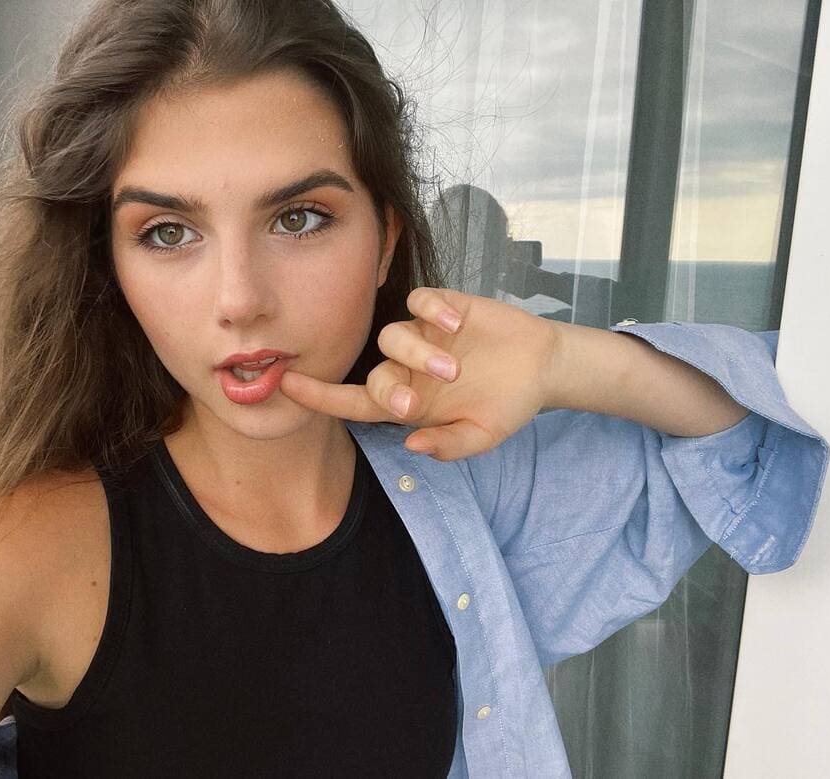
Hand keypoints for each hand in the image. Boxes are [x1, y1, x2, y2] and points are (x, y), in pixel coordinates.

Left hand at [278, 287, 559, 460]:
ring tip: (455, 366)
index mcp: (408, 403)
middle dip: (389, 389)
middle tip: (413, 403)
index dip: (320, 396)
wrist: (541, 364)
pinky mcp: (443, 306)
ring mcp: (422, 335)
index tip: (287, 386)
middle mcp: (407, 368)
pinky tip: (456, 323)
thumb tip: (413, 445)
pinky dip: (432, 310)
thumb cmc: (506, 404)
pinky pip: (421, 302)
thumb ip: (450, 445)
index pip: (353, 403)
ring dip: (418, 353)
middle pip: (376, 374)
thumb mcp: (483, 434)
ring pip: (394, 337)